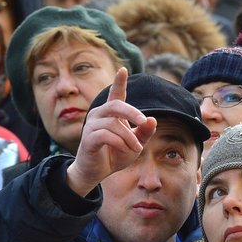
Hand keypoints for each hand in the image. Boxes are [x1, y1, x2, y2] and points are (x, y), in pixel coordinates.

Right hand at [65, 67, 156, 195]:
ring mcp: (91, 125)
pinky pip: (106, 135)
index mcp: (111, 114)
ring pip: (114, 124)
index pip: (115, 94)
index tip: (123, 69)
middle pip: (116, 105)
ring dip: (129, 137)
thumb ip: (144, 133)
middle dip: (133, 112)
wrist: (96, 172)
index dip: (119, 82)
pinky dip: (120, 143)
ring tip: (136, 148)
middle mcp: (99, 115)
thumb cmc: (115, 155)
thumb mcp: (135, 144)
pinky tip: (125, 150)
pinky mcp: (88, 138)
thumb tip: (153, 119)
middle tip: (144, 122)